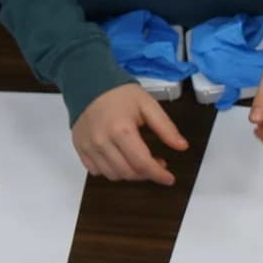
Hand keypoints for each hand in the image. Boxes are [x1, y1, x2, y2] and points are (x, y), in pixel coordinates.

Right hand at [72, 83, 189, 183]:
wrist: (90, 83)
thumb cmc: (119, 94)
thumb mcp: (148, 105)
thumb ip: (166, 127)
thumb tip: (182, 146)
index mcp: (121, 130)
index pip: (142, 164)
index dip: (158, 175)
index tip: (169, 178)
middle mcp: (102, 142)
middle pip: (128, 173)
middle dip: (147, 174)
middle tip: (157, 163)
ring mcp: (89, 147)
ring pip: (113, 175)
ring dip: (130, 174)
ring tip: (139, 160)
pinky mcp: (80, 149)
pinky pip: (97, 171)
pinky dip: (112, 171)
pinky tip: (121, 159)